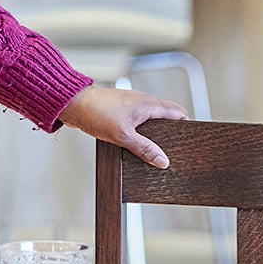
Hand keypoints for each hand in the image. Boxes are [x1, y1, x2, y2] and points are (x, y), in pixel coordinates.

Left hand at [59, 86, 185, 168]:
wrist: (73, 104)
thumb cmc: (97, 113)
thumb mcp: (124, 136)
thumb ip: (145, 149)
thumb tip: (163, 161)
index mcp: (149, 104)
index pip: (177, 112)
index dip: (185, 125)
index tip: (188, 140)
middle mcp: (143, 102)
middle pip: (165, 117)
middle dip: (169, 133)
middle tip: (171, 151)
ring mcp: (131, 106)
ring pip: (150, 121)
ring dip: (152, 135)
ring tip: (153, 152)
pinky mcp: (120, 111)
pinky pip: (137, 123)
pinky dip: (139, 133)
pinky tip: (134, 146)